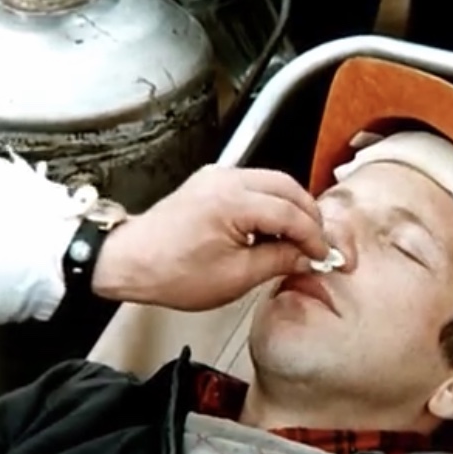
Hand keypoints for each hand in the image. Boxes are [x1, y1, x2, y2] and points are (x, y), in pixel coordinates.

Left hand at [91, 165, 328, 310]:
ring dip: (292, 208)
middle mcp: (227, 179)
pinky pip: (254, 185)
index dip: (313, 236)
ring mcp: (218, 176)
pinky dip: (271, 203)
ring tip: (297, 240)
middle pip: (288, 187)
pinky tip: (272, 229)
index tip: (323, 256)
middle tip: (317, 244)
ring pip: (274, 182)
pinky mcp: (211, 181)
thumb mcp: (235, 277)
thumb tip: (307, 257)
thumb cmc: (171, 272)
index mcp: (233, 202)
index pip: (291, 213)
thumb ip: (278, 261)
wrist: (129, 260)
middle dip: (309, 216)